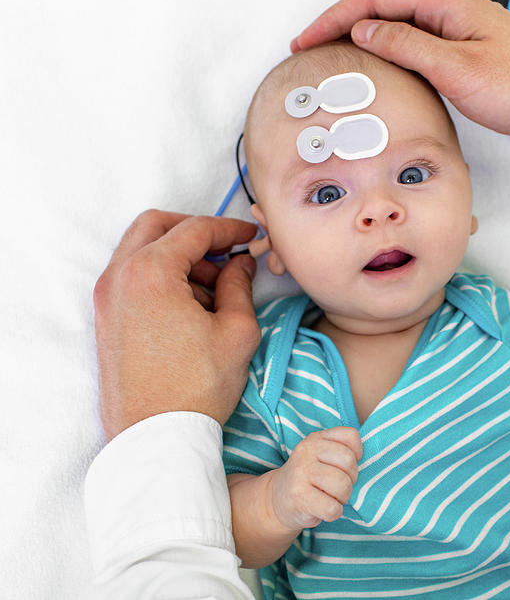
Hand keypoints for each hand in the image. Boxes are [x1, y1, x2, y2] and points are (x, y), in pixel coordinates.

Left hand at [93, 210, 259, 439]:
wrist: (156, 437)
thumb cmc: (196, 387)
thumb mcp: (236, 331)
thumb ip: (239, 286)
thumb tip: (239, 265)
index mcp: (150, 272)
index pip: (194, 230)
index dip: (228, 229)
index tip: (249, 236)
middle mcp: (119, 277)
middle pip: (156, 226)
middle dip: (194, 232)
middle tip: (226, 250)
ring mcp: (106, 299)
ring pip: (141, 250)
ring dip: (177, 255)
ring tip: (214, 287)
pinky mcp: (106, 320)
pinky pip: (132, 277)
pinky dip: (161, 276)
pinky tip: (191, 305)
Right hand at [269, 427, 363, 529]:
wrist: (276, 500)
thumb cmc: (309, 477)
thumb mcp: (321, 455)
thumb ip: (342, 449)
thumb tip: (368, 460)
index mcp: (316, 438)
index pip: (351, 436)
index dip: (356, 454)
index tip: (345, 465)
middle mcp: (307, 451)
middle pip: (349, 462)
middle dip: (351, 479)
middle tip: (338, 486)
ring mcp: (301, 473)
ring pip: (343, 485)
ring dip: (343, 497)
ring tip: (331, 497)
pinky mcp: (298, 497)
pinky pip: (332, 508)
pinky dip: (334, 512)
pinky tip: (323, 509)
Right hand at [292, 0, 509, 150]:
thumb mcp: (456, 68)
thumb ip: (408, 46)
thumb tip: (365, 30)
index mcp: (445, 2)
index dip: (335, 16)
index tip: (308, 38)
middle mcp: (448, 10)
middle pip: (381, 6)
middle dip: (341, 24)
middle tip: (310, 47)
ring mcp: (454, 31)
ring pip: (396, 26)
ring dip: (362, 38)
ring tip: (334, 56)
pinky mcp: (461, 53)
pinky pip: (414, 45)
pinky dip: (387, 53)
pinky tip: (377, 69)